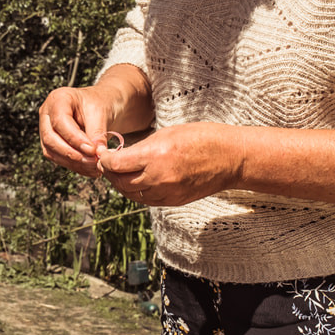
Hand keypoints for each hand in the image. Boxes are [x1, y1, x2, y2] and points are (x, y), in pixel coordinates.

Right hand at [38, 85, 112, 177]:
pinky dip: (74, 165)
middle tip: (93, 160)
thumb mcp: (101, 113)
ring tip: (93, 166)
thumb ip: (97, 133)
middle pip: (50, 138)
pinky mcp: (53, 144)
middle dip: (72, 153)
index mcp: (58, 99)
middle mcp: (48, 114)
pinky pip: (58, 158)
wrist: (104, 106)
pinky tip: (89, 169)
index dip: (74, 138)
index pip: (59, 122)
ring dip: (73, 162)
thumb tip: (97, 153)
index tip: (92, 149)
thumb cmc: (101, 103)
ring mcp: (47, 129)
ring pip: (52, 151)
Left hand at [98, 123, 241, 206]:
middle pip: (120, 181)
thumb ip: (143, 147)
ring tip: (119, 173)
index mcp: (155, 156)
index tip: (103, 154)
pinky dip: (137, 191)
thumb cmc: (202, 139)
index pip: (116, 163)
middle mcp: (158, 177)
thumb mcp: (168, 133)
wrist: (231, 158)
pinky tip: (136, 181)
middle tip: (107, 164)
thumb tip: (122, 154)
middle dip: (110, 173)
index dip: (105, 159)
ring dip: (121, 184)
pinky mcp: (173, 201)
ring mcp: (166, 193)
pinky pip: (146, 200)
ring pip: (131, 194)